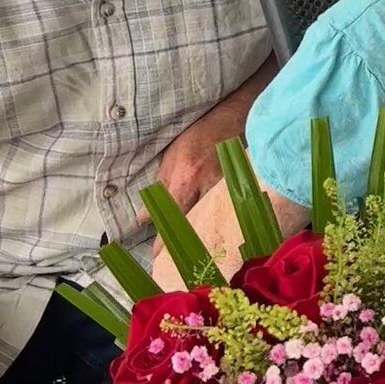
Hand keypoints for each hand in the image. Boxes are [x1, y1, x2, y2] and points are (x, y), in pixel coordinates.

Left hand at [147, 119, 229, 286]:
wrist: (232, 116)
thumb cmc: (198, 135)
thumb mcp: (171, 158)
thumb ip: (159, 189)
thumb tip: (143, 217)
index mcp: (186, 178)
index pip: (172, 217)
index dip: (165, 240)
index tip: (158, 258)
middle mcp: (207, 186)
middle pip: (195, 226)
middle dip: (186, 247)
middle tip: (178, 267)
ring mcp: (228, 188)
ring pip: (215, 222)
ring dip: (206, 240)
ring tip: (200, 260)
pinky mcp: (241, 188)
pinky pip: (231, 212)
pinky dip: (225, 226)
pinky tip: (223, 239)